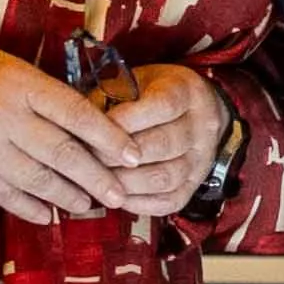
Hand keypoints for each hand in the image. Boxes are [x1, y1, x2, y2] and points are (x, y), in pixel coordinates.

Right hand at [0, 26, 140, 219]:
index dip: (110, 137)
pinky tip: (48, 214)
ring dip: (70, 196)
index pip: (77, 113)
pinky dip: (31, 207)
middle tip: (120, 193)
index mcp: (18, 83)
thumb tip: (79, 114)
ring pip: (40, 180)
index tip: (132, 154)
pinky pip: (7, 195)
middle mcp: (5, 117)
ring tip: (90, 205)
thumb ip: (35, 88)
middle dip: (98, 178)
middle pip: (65, 154)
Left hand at [88, 62, 230, 222]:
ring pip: (166, 177)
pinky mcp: (194, 184)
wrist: (193, 111)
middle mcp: (201, 126)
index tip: (95, 129)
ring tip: (100, 180)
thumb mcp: (132, 81)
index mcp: (186, 92)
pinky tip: (118, 196)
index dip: (126, 120)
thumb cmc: (153, 94)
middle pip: (163, 145)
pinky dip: (140, 202)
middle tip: (88, 158)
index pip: (162, 106)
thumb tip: (81, 126)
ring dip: (127, 182)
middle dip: (120, 155)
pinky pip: (169, 201)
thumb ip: (108, 98)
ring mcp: (202, 159)